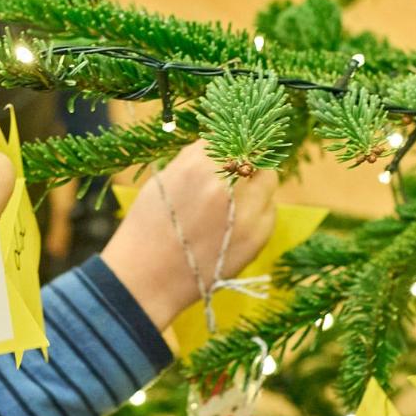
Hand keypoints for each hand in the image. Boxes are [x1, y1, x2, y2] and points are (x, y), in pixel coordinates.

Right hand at [101, 143, 279, 328]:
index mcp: (198, 166)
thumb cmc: (147, 228)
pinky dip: (258, 210)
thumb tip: (219, 142)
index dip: (230, 141)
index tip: (231, 145)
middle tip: (235, 171)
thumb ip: (195, 158)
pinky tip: (236, 222)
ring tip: (234, 199)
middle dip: (246, 160)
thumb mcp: (164, 180)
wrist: (146, 279)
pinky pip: (269, 210)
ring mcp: (248, 211)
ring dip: (255, 183)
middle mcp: (227, 184)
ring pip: (268, 180)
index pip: (230, 136)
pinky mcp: (259, 236)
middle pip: (254, 155)